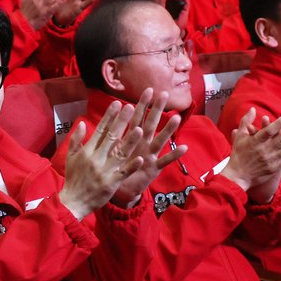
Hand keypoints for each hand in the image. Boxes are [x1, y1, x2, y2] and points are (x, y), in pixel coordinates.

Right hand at [57, 100, 145, 218]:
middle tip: (131, 107)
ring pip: (119, 153)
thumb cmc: (73, 178)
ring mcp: (104, 171)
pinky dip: (131, 166)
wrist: (73, 202)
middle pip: (111, 137)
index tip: (117, 104)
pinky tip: (140, 158)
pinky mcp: (111, 183)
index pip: (100, 130)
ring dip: (129, 141)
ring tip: (139, 128)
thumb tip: (82, 123)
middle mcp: (96, 158)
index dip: (109, 116)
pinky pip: (123, 173)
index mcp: (87, 151)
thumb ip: (76, 139)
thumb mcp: (70, 157)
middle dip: (121, 122)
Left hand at [108, 88, 186, 205]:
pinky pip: (165, 161)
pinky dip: (174, 155)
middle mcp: (143, 144)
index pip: (137, 118)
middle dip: (157, 110)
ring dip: (168, 129)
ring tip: (176, 118)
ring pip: (160, 140)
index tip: (148, 89)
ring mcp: (150, 155)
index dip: (142, 105)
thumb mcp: (109, 150)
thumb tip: (97, 120)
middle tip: (164, 94)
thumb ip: (106, 135)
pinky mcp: (154, 168)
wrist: (120, 190)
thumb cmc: (115, 168)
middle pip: (150, 124)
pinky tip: (184, 147)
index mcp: (132, 138)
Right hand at [223, 109, 280, 197]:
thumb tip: (253, 109)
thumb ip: (246, 121)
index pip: (269, 131)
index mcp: (255, 141)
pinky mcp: (274, 167)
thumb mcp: (239, 136)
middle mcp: (264, 150)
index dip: (280, 123)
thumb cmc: (239, 154)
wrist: (238, 175)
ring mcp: (270, 159)